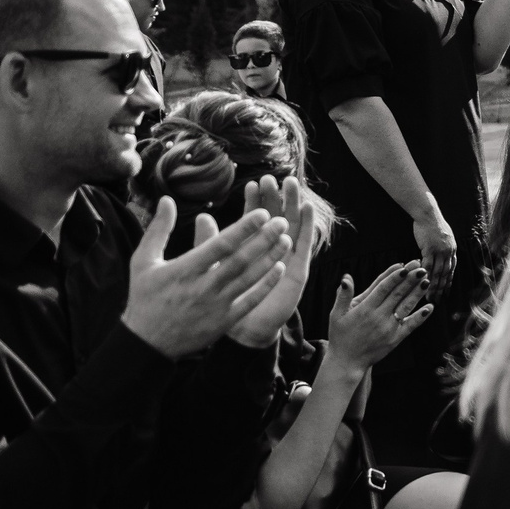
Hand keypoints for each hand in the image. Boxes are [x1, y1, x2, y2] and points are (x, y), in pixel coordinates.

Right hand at [121, 197, 293, 359]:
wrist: (147, 342)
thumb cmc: (145, 297)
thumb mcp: (143, 260)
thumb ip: (158, 229)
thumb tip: (167, 199)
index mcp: (184, 270)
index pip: (220, 245)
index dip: (243, 228)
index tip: (262, 213)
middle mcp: (203, 287)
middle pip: (240, 260)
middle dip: (264, 240)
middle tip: (283, 221)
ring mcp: (216, 305)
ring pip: (249, 278)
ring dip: (270, 258)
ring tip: (287, 240)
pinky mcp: (224, 321)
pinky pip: (250, 301)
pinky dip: (266, 285)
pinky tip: (279, 269)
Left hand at [225, 175, 327, 347]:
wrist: (244, 330)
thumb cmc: (228, 299)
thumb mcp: (214, 267)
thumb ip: (209, 243)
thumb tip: (202, 216)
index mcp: (251, 247)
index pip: (255, 218)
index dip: (255, 201)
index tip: (252, 185)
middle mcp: (271, 249)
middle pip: (276, 217)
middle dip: (275, 197)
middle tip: (272, 179)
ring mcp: (287, 258)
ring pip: (292, 225)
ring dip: (293, 205)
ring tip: (292, 186)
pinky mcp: (298, 270)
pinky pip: (305, 245)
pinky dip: (307, 225)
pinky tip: (307, 209)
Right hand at [323, 263, 435, 372]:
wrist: (347, 362)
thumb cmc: (340, 336)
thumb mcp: (336, 315)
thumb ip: (343, 296)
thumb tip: (346, 278)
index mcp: (364, 309)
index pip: (382, 288)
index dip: (394, 277)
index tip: (404, 266)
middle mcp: (378, 317)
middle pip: (397, 294)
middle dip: (410, 280)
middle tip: (421, 266)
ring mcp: (389, 328)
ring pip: (406, 307)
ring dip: (417, 293)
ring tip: (426, 280)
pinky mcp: (395, 339)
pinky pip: (410, 325)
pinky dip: (421, 316)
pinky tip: (430, 306)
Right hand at [411, 209, 458, 298]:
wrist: (428, 214)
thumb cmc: (432, 223)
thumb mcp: (443, 236)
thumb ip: (444, 246)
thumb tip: (442, 254)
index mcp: (452, 249)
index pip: (452, 269)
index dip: (449, 281)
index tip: (446, 292)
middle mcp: (448, 251)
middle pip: (445, 274)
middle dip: (442, 289)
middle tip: (438, 300)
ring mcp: (440, 251)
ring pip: (438, 272)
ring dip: (434, 286)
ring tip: (429, 297)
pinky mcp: (429, 249)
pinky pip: (428, 266)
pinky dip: (426, 276)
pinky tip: (422, 285)